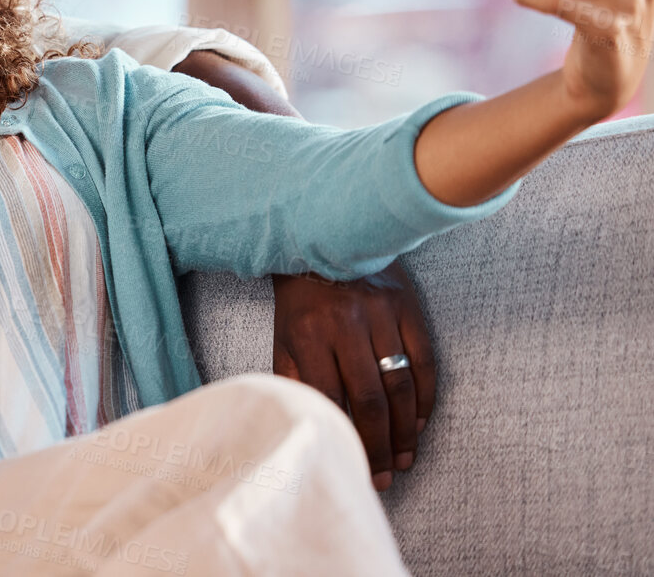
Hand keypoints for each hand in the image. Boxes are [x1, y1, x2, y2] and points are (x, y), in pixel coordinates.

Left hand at [272, 262, 433, 490]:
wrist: (323, 236)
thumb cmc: (299, 297)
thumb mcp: (284, 336)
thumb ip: (294, 378)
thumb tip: (308, 423)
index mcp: (310, 333)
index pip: (330, 399)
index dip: (342, 437)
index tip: (350, 464)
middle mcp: (347, 324)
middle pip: (371, 401)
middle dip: (379, 446)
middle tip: (386, 475)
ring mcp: (382, 314)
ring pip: (402, 386)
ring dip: (406, 431)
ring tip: (405, 459)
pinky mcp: (407, 306)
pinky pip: (425, 361)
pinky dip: (426, 398)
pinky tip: (419, 423)